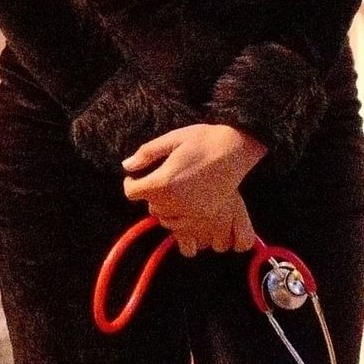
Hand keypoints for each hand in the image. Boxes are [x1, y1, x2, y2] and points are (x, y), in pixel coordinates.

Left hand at [122, 124, 267, 256]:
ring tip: (175, 191)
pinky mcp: (206, 215)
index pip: (132, 192)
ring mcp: (192, 211)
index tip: (135, 177)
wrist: (237, 148)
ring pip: (165, 218)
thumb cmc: (205, 140)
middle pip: (150, 206)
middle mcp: (175, 201)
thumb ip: (147, 153)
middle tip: (162, 179)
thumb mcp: (173, 139)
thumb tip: (127, 165)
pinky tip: (187, 201)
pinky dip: (180, 216)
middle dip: (152, 194)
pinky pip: (183, 224)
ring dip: (166, 207)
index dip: (131, 183)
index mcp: (163, 182)